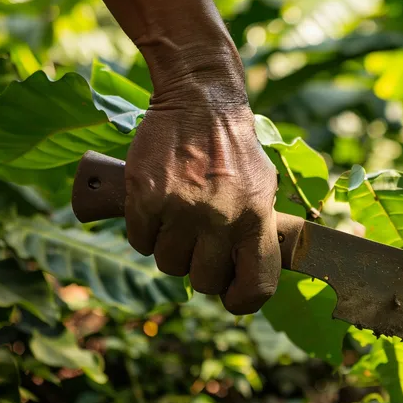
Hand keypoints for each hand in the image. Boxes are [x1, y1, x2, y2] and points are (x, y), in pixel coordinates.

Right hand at [123, 78, 279, 314]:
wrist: (201, 103)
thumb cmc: (235, 150)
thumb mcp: (263, 188)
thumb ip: (257, 231)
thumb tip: (248, 273)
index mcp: (255, 218)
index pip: (257, 285)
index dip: (242, 299)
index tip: (231, 294)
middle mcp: (220, 218)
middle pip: (203, 281)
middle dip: (199, 268)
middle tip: (199, 243)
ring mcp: (181, 209)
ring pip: (168, 264)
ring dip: (171, 248)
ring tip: (179, 217)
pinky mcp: (146, 198)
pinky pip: (140, 242)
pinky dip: (145, 230)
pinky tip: (158, 207)